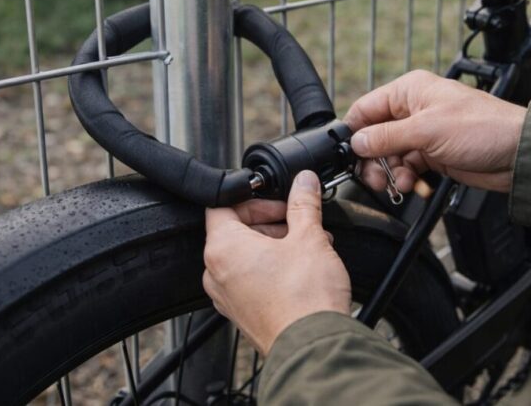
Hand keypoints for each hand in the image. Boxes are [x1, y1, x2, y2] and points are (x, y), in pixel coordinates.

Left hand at [203, 170, 350, 355]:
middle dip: (270, 222)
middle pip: (235, 230)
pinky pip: (250, 280)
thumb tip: (303, 182)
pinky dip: (272, 268)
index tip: (277, 201)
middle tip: (298, 221)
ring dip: (274, 244)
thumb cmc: (305, 300)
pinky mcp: (242, 313)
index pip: (222, 205)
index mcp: (223, 248)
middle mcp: (216, 273)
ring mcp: (227, 296)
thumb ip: (304, 204)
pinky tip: (302, 269)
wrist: (314, 349)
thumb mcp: (309, 238)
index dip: (253, 198)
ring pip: (245, 256)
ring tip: (308, 246)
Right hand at [344, 70, 526, 192]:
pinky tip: (413, 186)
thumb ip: (386, 137)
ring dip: (390, 173)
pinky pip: (407, 168)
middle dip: (372, 159)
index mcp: (409, 91)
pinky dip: (406, 179)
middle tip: (374, 178)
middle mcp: (413, 110)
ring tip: (399, 184)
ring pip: (389, 155)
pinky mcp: (433, 154)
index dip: (354, 132)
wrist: (518, 154)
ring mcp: (423, 133)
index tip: (348, 154)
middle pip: (374, 136)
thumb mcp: (427, 130)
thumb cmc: (483, 128)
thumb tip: (356, 142)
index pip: (366, 108)